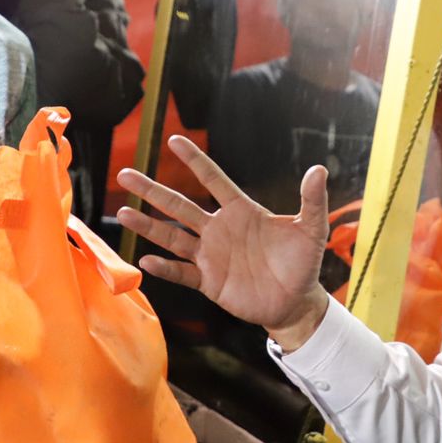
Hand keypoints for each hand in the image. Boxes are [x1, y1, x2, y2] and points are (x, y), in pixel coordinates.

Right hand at [116, 136, 332, 352]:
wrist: (296, 302)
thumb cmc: (303, 263)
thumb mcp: (312, 230)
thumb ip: (312, 200)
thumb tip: (319, 170)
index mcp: (241, 211)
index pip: (213, 179)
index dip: (195, 160)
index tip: (173, 140)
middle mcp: (219, 229)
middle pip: (179, 205)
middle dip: (152, 190)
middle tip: (124, 174)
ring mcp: (211, 255)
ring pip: (172, 237)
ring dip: (148, 226)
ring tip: (122, 214)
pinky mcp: (209, 281)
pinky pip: (182, 273)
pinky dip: (165, 268)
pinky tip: (145, 260)